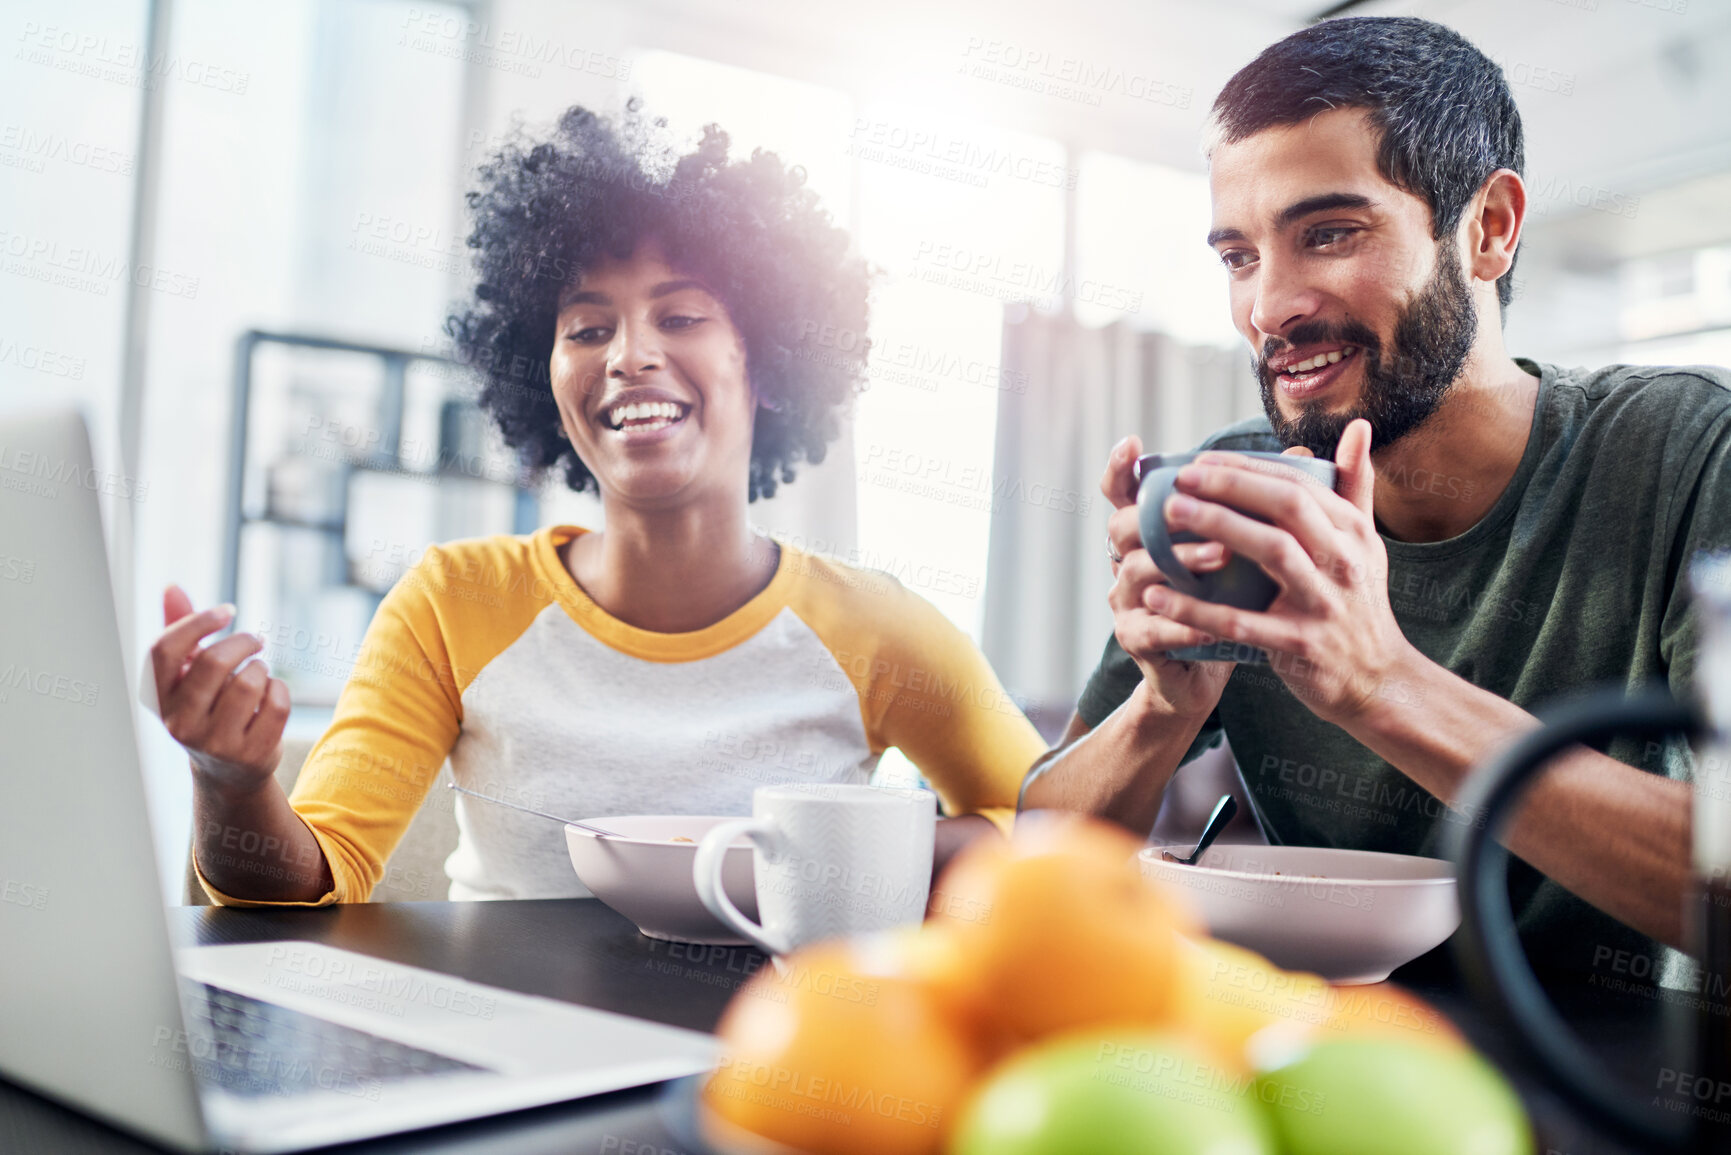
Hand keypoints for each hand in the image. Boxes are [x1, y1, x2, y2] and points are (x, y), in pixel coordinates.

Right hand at [150, 584, 290, 793]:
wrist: (228, 768)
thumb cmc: (207, 706)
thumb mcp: (188, 673)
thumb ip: (180, 629)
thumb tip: (172, 587)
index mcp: (157, 698)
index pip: (164, 649)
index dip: (198, 622)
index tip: (228, 610)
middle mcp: (179, 723)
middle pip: (213, 661)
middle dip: (243, 641)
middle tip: (256, 640)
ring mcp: (215, 742)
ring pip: (249, 681)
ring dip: (262, 668)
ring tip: (258, 674)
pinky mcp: (251, 753)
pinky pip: (277, 702)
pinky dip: (280, 689)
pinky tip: (271, 695)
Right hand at [1102, 435, 1236, 718]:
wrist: (1210, 668)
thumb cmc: (1229, 601)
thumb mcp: (1246, 550)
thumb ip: (1264, 504)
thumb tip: (1307, 456)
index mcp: (1151, 532)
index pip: (1123, 492)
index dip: (1119, 468)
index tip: (1132, 443)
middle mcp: (1129, 559)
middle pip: (1122, 524)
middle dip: (1161, 513)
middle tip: (1199, 504)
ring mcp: (1128, 601)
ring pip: (1136, 571)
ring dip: (1179, 561)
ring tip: (1222, 557)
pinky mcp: (1136, 640)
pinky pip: (1150, 628)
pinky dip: (1180, 623)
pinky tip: (1210, 623)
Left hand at [1144, 420, 1416, 724]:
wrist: (1377, 678)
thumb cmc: (1358, 602)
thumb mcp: (1365, 542)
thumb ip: (1355, 485)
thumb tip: (1358, 427)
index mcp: (1351, 531)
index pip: (1297, 485)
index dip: (1247, 469)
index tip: (1199, 461)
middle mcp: (1343, 561)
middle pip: (1287, 508)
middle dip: (1231, 487)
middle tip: (1178, 479)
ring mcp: (1324, 603)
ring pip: (1272, 553)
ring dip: (1218, 528)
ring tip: (1168, 516)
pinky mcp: (1301, 645)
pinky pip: (1244, 623)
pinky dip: (1198, 610)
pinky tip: (1158, 597)